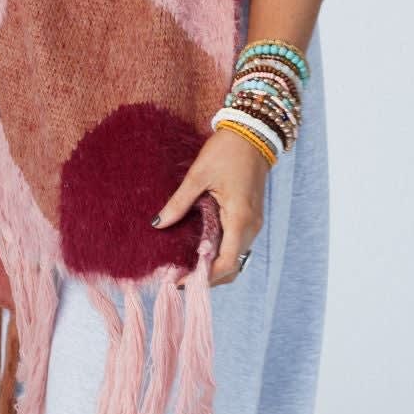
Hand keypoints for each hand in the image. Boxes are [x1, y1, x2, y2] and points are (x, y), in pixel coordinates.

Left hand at [151, 125, 267, 285]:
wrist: (253, 132)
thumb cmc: (227, 150)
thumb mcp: (198, 175)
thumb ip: (179, 202)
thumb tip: (159, 223)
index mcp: (240, 218)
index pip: (226, 264)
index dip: (204, 278)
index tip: (180, 281)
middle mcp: (251, 226)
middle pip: (232, 267)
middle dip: (206, 276)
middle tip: (178, 276)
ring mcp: (254, 222)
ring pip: (235, 257)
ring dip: (213, 266)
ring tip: (185, 264)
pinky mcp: (251, 217)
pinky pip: (236, 244)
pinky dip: (220, 253)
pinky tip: (199, 248)